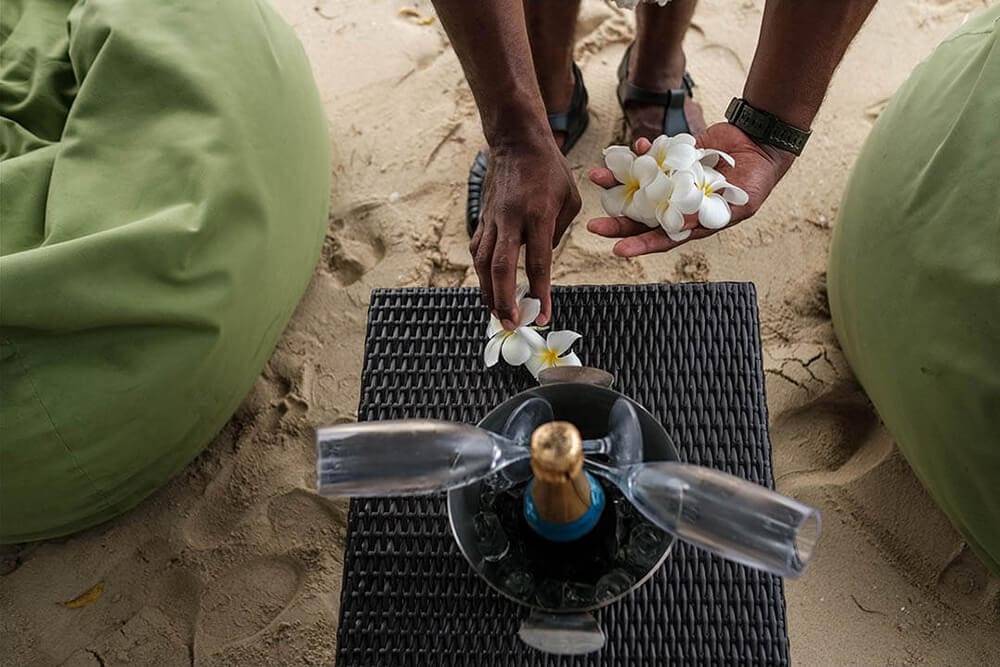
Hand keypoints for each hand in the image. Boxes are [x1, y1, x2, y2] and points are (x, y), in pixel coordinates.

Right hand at [471, 140, 580, 328]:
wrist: (516, 142)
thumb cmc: (550, 170)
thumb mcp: (570, 200)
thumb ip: (558, 234)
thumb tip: (543, 260)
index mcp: (538, 214)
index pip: (537, 263)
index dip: (539, 293)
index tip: (542, 315)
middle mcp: (511, 219)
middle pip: (500, 267)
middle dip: (504, 300)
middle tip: (511, 323)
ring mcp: (492, 219)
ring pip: (482, 263)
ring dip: (488, 292)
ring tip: (497, 314)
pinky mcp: (483, 218)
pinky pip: (478, 251)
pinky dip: (482, 274)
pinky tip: (487, 288)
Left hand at [586, 123, 795, 256]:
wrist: (760, 144)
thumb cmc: (756, 182)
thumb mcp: (737, 204)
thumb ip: (709, 214)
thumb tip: (679, 224)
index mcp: (690, 222)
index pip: (660, 238)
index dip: (639, 245)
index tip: (617, 249)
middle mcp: (676, 204)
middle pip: (640, 215)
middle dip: (616, 219)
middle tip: (593, 224)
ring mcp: (672, 180)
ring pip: (638, 184)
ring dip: (617, 181)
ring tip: (597, 176)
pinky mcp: (672, 158)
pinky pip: (650, 156)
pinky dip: (640, 151)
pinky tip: (633, 146)